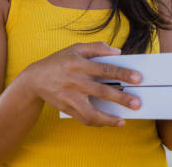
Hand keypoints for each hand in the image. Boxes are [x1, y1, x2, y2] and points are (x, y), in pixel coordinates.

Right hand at [24, 42, 141, 126]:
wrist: (35, 79)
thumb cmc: (58, 61)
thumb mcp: (75, 48)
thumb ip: (97, 48)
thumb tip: (117, 52)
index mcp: (79, 64)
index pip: (105, 69)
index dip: (122, 73)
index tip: (137, 78)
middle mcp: (75, 81)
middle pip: (101, 92)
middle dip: (121, 99)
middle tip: (136, 103)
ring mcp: (70, 97)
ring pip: (91, 112)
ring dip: (108, 119)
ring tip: (122, 121)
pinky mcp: (67, 109)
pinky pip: (84, 119)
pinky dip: (97, 122)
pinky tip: (108, 122)